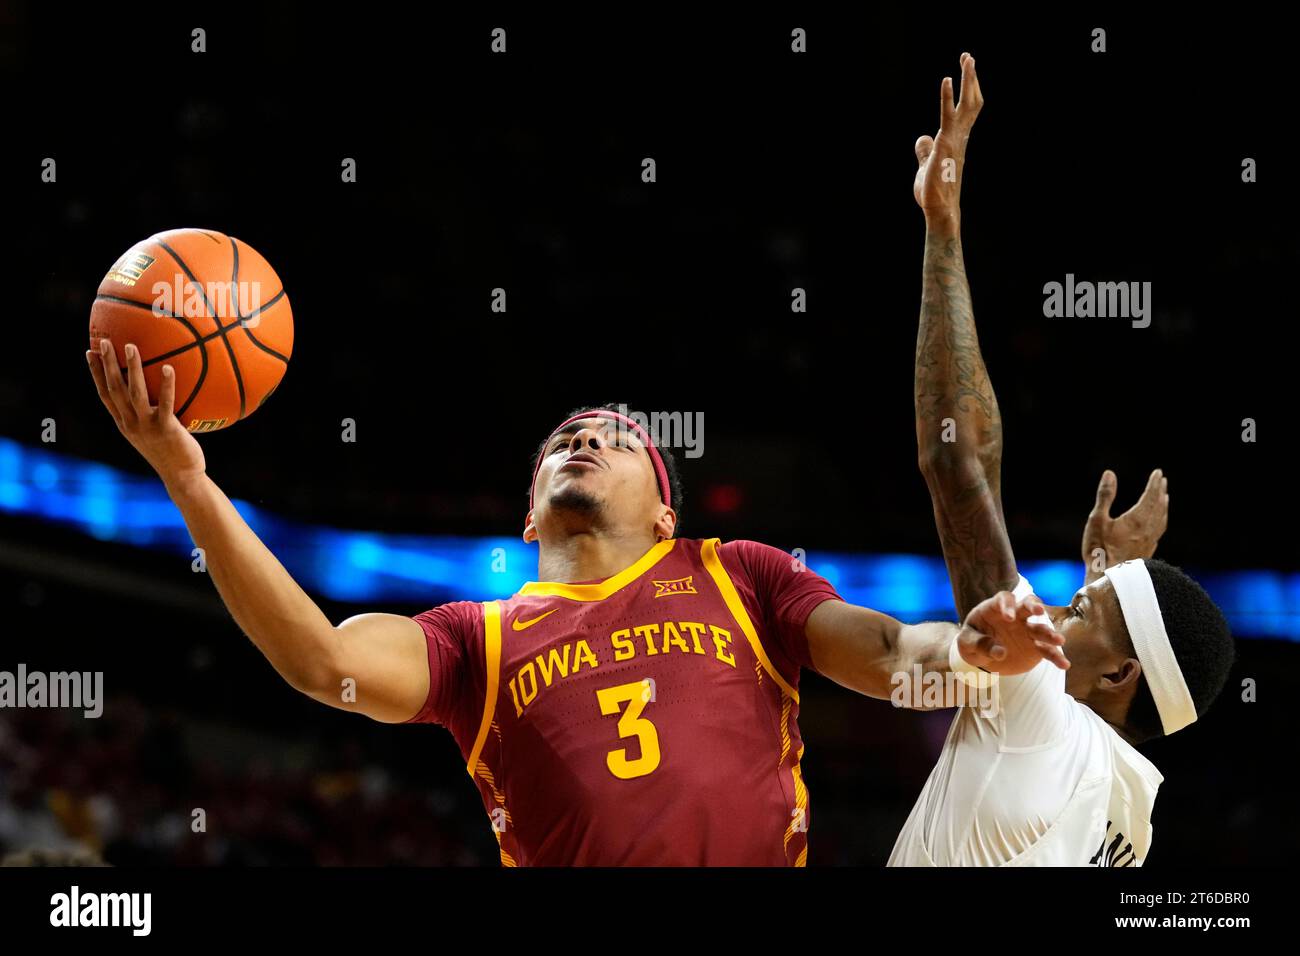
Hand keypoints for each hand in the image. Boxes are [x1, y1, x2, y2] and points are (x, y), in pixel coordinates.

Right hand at [87, 338, 206, 489]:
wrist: (182, 478)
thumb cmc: (172, 452)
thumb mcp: (154, 433)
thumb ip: (150, 414)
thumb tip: (158, 391)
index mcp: (124, 424)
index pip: (105, 395)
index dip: (96, 374)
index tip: (89, 352)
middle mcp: (130, 424)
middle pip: (114, 390)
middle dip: (107, 364)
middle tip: (104, 341)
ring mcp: (146, 427)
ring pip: (134, 393)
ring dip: (131, 369)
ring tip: (131, 346)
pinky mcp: (166, 429)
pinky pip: (166, 403)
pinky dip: (167, 385)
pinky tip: (169, 367)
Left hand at [913, 51, 982, 224]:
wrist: (939, 211)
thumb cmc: (934, 193)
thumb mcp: (927, 166)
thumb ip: (925, 151)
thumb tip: (923, 139)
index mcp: (956, 140)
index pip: (966, 110)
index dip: (968, 91)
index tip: (966, 70)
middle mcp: (959, 138)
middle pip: (971, 102)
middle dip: (971, 78)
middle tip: (969, 56)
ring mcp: (954, 141)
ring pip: (965, 105)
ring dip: (967, 80)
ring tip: (966, 58)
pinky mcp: (945, 145)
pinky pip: (947, 117)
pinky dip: (947, 97)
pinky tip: (946, 80)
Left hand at [957, 591, 1068, 674]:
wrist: (981, 655)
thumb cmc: (971, 641)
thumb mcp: (966, 643)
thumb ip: (979, 644)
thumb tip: (1000, 652)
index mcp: (995, 608)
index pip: (1003, 599)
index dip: (1008, 605)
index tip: (1009, 618)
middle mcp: (1015, 616)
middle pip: (1027, 604)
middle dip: (1034, 606)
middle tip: (1039, 611)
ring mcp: (1026, 631)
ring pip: (1041, 628)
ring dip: (1050, 633)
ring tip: (1060, 641)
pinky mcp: (1034, 647)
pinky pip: (1047, 650)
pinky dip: (1056, 656)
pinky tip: (1064, 665)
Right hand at [1081, 469, 1168, 583]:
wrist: (1109, 580)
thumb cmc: (1099, 549)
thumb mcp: (1097, 519)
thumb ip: (1105, 496)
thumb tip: (1110, 474)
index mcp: (1137, 519)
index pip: (1150, 496)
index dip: (1154, 483)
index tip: (1158, 473)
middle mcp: (1147, 528)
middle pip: (1158, 505)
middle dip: (1160, 491)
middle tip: (1162, 481)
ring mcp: (1149, 541)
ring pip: (1161, 518)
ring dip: (1163, 505)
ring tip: (1165, 498)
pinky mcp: (1148, 551)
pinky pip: (1159, 530)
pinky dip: (1161, 520)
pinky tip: (1158, 523)